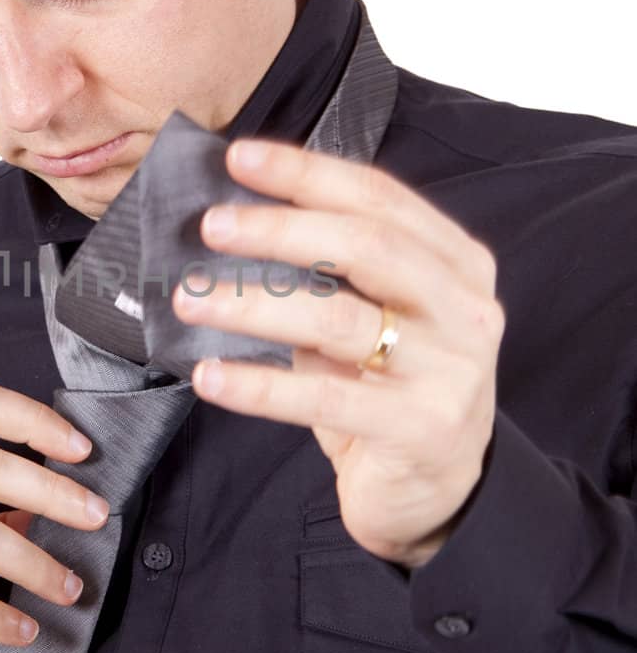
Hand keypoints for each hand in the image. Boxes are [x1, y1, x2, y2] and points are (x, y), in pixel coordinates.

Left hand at [171, 138, 504, 568]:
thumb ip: (330, 275)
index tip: (238, 158)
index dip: (306, 173)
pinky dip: (258, 384)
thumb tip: (232, 226)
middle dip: (278, 229)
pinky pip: (323, 398)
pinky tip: (209, 376)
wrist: (439, 494)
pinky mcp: (419, 429)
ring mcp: (449, 370)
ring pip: (338, 319)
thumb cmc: (390, 391)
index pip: (379, 197)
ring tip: (189, 299)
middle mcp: (463, 309)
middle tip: (210, 226)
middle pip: (366, 245)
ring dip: (252, 304)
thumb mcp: (375, 320)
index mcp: (457, 263)